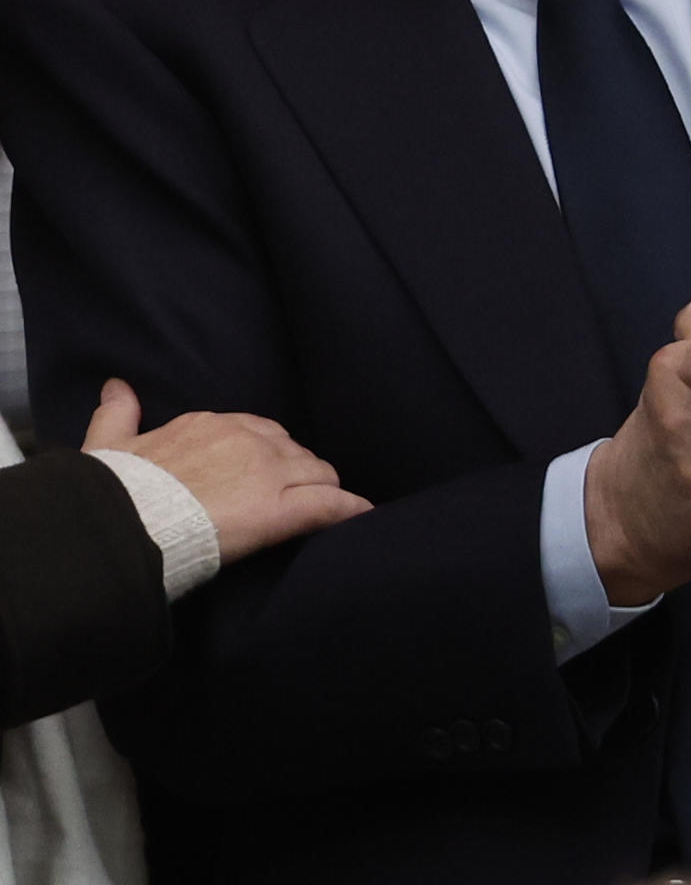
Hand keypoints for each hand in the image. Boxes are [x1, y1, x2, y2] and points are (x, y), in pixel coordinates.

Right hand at [83, 377, 371, 562]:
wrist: (123, 523)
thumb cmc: (117, 490)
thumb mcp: (108, 443)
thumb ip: (117, 412)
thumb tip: (116, 386)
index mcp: (209, 425)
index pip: (257, 431)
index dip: (265, 453)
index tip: (264, 470)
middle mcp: (246, 440)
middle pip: (293, 451)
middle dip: (298, 472)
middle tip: (296, 494)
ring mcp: (266, 473)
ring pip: (316, 474)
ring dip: (322, 489)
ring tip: (329, 506)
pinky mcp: (278, 510)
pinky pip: (327, 505)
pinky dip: (348, 510)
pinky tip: (361, 513)